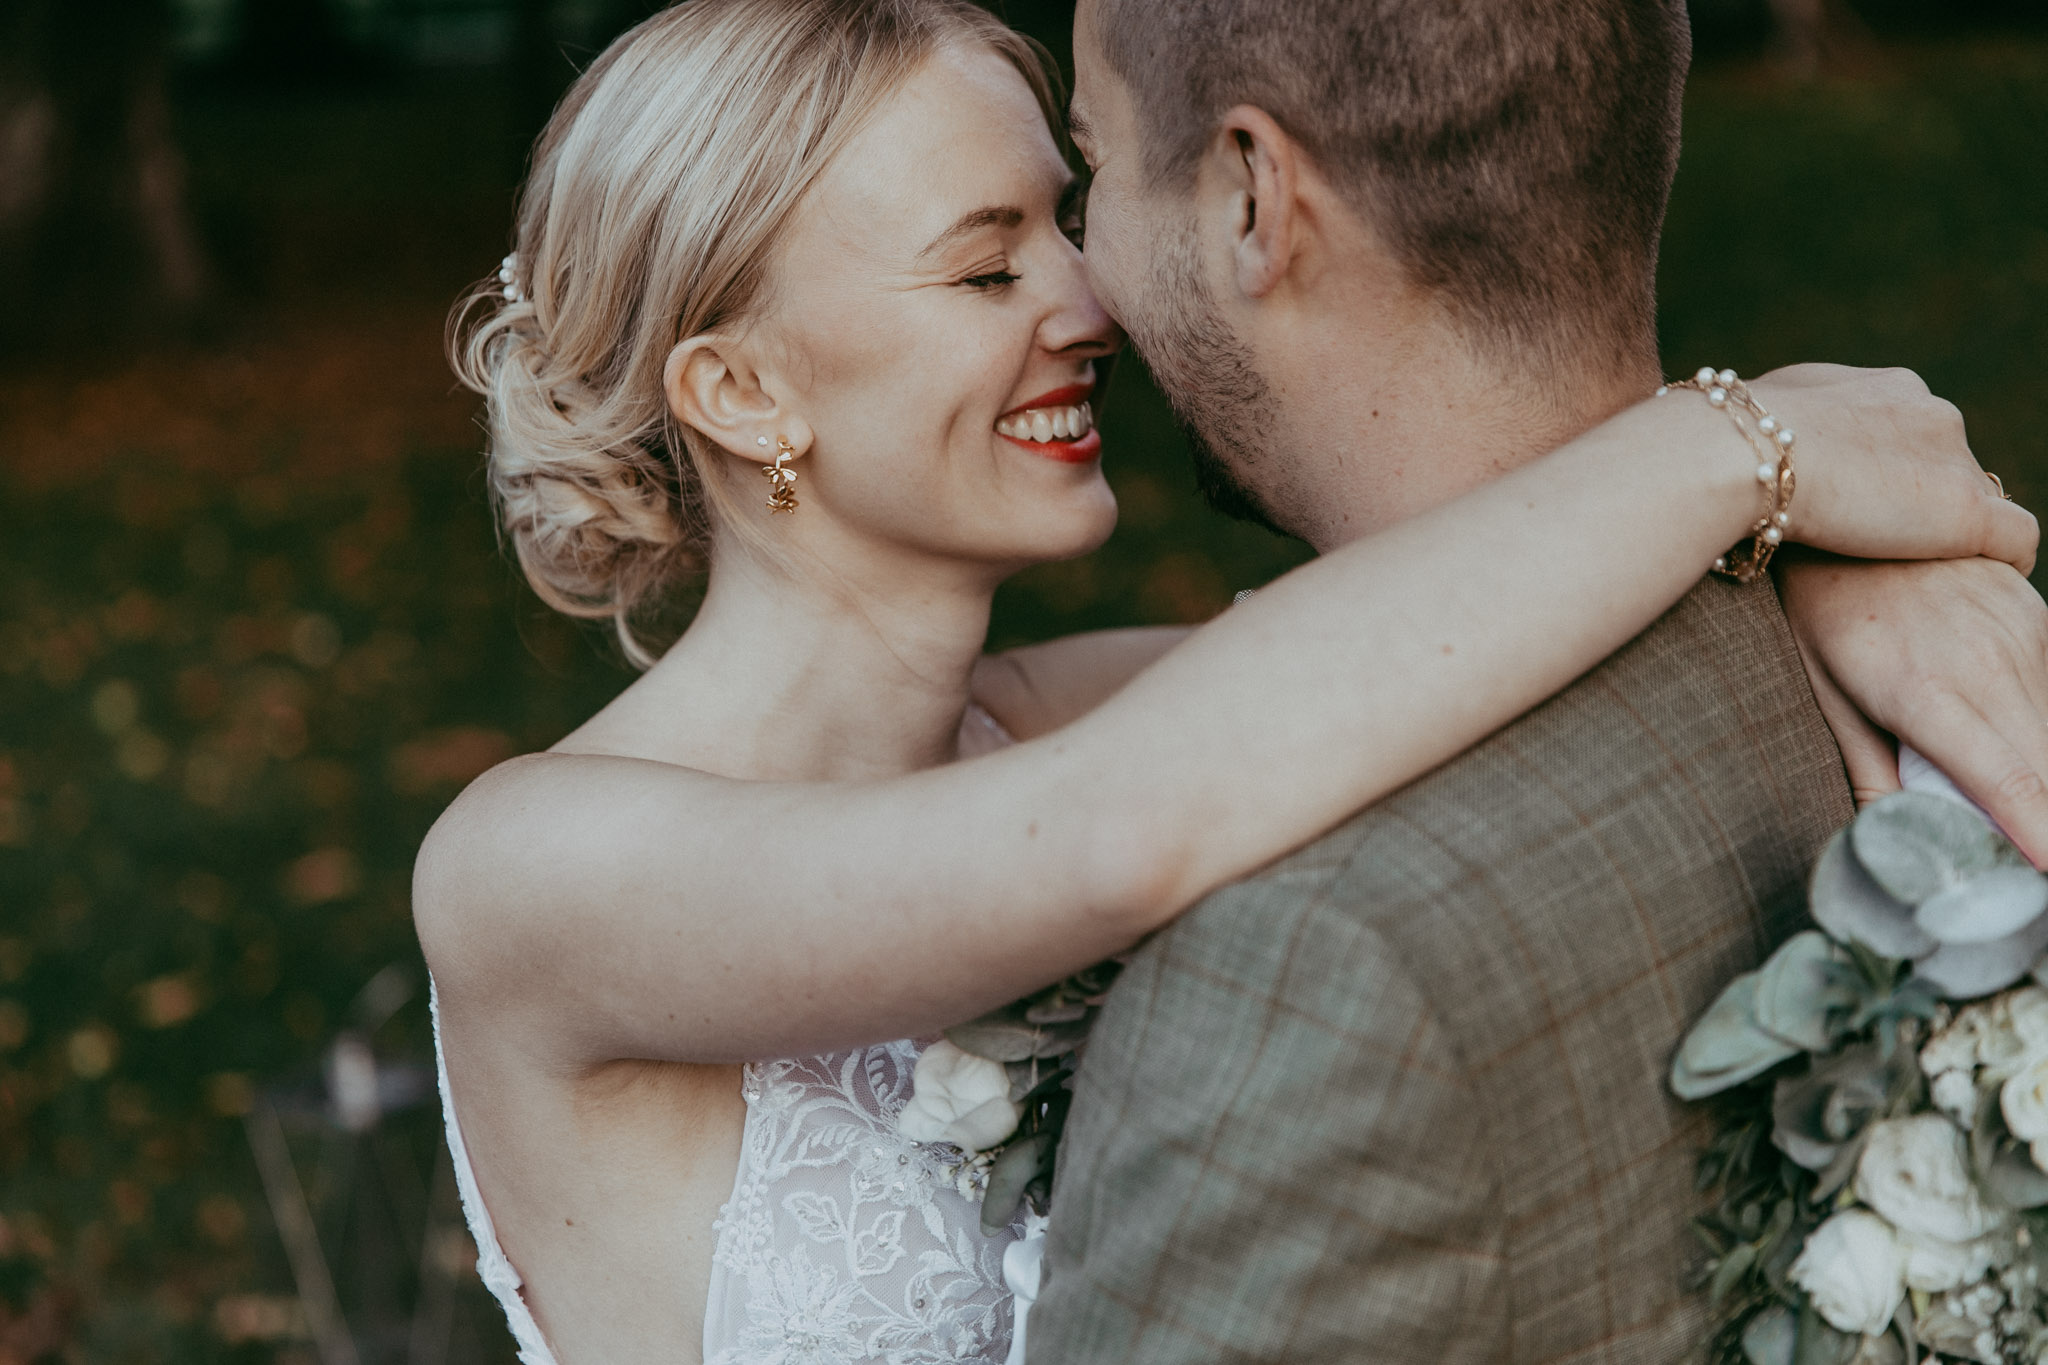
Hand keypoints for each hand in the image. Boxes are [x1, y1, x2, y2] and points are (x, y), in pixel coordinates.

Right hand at [1747, 364, 2035, 572]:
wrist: (1743, 456)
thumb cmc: (1731, 439)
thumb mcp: (1762, 411)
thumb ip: (1786, 420)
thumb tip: (1765, 438)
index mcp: (1889, 388)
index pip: (1913, 431)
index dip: (1891, 471)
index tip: (1863, 505)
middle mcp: (1933, 412)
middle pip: (1949, 464)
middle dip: (1924, 500)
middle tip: (1885, 546)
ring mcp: (1955, 461)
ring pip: (1977, 500)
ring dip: (1951, 532)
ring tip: (1922, 571)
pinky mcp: (1968, 512)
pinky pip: (2017, 538)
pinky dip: (2008, 559)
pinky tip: (1988, 580)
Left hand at [1779, 551, 2047, 862]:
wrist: (1850, 504)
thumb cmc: (1826, 612)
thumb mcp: (1830, 696)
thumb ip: (1872, 774)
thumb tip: (1900, 843)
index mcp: (1928, 696)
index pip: (2011, 784)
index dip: (2043, 838)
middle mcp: (1989, 667)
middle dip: (2046, 822)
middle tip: (2027, 866)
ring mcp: (2023, 635)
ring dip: (2043, 776)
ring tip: (2020, 814)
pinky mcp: (2039, 615)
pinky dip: (2043, 729)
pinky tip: (2017, 746)